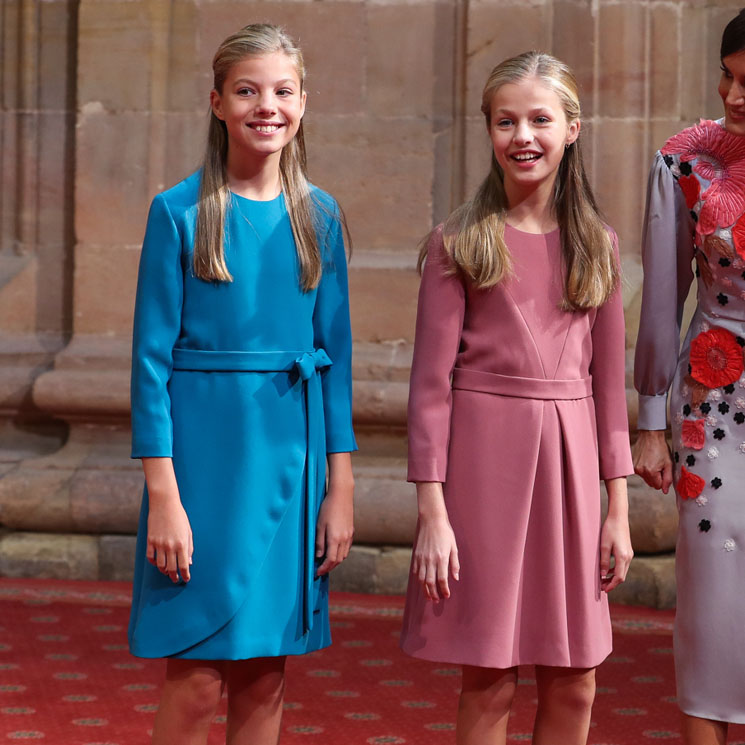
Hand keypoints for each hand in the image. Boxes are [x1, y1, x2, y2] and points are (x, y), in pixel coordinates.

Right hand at [146, 498, 192, 583]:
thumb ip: (189, 548)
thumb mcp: (188, 531)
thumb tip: (189, 562)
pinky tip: (157, 563)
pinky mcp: (150, 541)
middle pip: (171, 568)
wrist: (164, 504)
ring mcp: (159, 544)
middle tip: (175, 580)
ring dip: (164, 571)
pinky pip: (150, 557)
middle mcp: (170, 546)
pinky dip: (153, 563)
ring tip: (167, 573)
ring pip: (160, 565)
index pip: (183, 565)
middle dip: (174, 576)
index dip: (185, 575)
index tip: (186, 579)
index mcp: (182, 543)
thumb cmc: (179, 517)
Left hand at [316, 452, 353, 575]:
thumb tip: (318, 556)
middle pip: (338, 560)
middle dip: (329, 568)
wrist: (341, 495)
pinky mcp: (351, 530)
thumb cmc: (327, 508)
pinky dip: (340, 553)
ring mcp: (349, 535)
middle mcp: (344, 539)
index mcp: (335, 538)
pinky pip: (347, 547)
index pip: (330, 560)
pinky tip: (334, 551)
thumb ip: (319, 542)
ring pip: (343, 555)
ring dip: (335, 561)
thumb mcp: (319, 525)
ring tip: (326, 562)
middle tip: (320, 570)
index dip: (323, 569)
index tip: (316, 573)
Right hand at [412, 514, 459, 601]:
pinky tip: (422, 584)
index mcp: (441, 558)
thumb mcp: (454, 547)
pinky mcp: (416, 556)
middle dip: (434, 594)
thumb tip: (455, 578)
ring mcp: (422, 558)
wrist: (431, 521)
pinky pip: (416, 572)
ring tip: (429, 597)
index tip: (447, 595)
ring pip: (421, 579)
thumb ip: (455, 563)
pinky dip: (419, 580)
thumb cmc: (445, 533)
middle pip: (430, 582)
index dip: (444, 590)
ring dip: (425, 590)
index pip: (442, 580)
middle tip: (437, 600)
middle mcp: (430, 560)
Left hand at [600, 478, 632, 592]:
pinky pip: (623, 565)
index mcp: (623, 557)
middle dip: (612, 583)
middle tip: (601, 587)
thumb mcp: (603, 546)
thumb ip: (603, 561)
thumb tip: (603, 575)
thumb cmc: (609, 530)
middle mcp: (629, 557)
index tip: (604, 590)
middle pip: (622, 576)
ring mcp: (630, 554)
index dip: (611, 585)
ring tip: (603, 580)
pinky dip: (616, 570)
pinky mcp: (628, 550)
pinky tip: (607, 570)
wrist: (618, 517)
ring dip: (614, 577)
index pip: (619, 577)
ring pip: (623, 571)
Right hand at [632, 429, 672, 493]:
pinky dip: (644, 468)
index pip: (658, 486)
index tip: (663, 469)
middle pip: (651, 484)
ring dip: (650, 473)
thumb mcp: (669, 464)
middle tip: (658, 465)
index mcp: (650, 472)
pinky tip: (646, 460)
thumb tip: (665, 491)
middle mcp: (640, 471)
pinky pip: (640, 472)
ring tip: (652, 461)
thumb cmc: (661, 448)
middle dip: (656, 477)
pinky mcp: (631, 464)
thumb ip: (668, 479)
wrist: (650, 436)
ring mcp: (634, 468)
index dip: (662, 479)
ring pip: (645, 478)